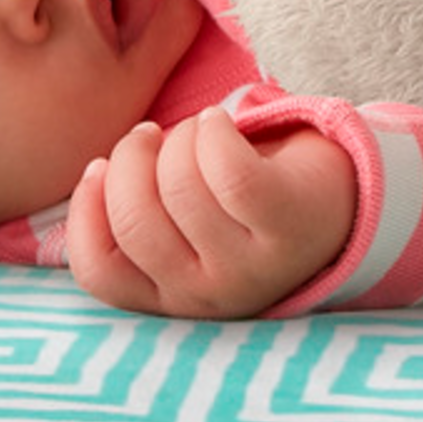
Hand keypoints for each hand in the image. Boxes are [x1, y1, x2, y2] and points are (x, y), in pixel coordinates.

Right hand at [65, 113, 357, 318]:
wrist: (337, 201)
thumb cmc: (242, 207)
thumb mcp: (183, 230)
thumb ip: (136, 221)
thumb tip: (92, 175)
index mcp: (172, 299)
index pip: (99, 273)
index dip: (86, 210)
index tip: (101, 167)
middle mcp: (209, 294)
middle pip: (134, 221)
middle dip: (131, 158)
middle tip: (150, 136)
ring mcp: (252, 265)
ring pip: (179, 188)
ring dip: (180, 138)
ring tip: (196, 131)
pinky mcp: (288, 222)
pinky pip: (229, 169)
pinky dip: (215, 131)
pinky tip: (221, 123)